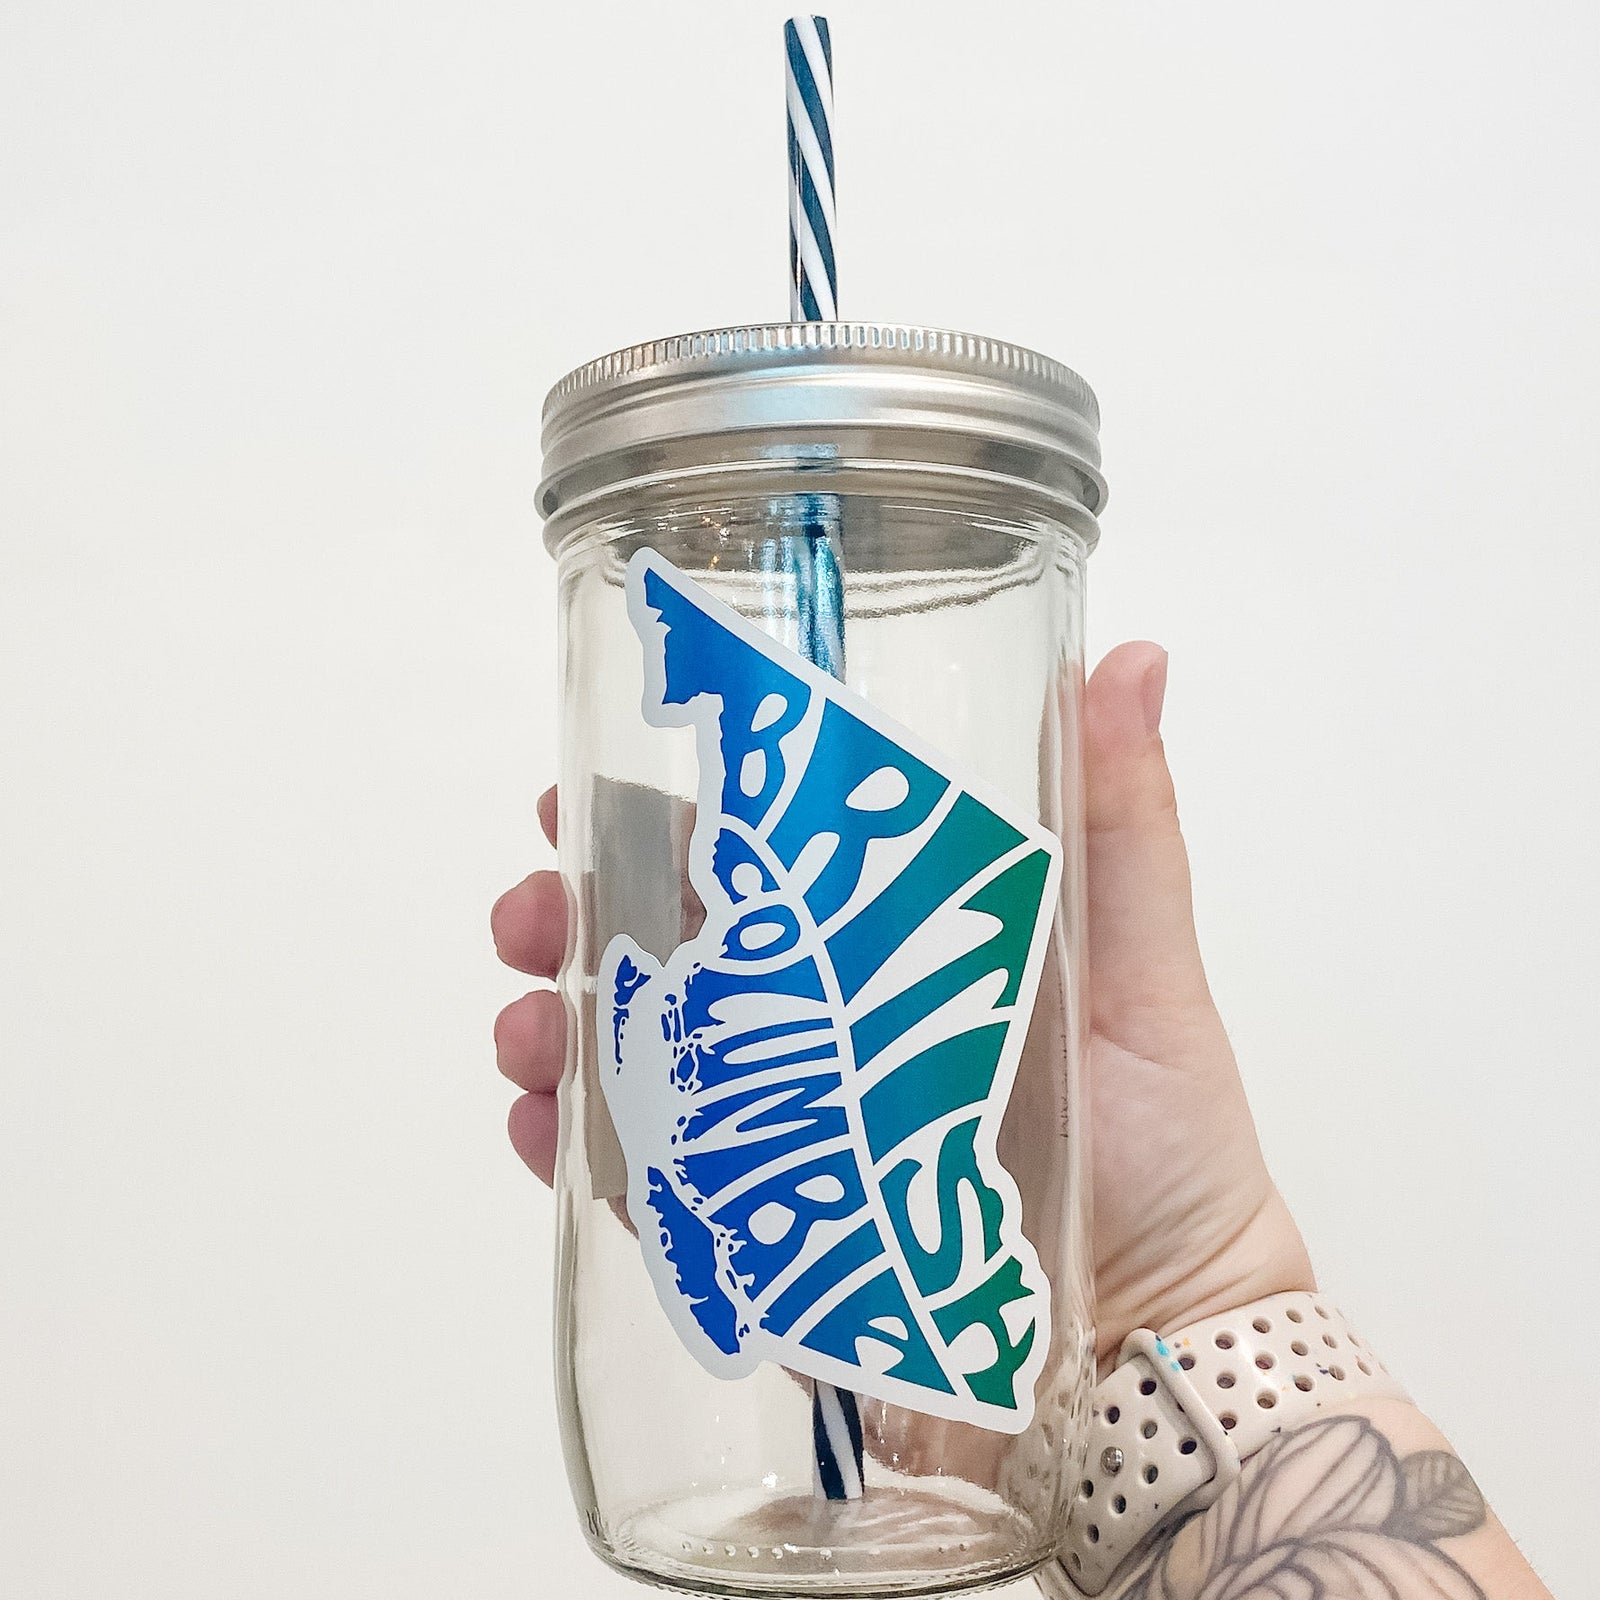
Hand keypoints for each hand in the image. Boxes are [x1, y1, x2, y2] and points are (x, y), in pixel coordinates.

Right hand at [490, 643, 1313, 1359]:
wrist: (1157, 1342)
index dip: (660, 818)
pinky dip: (577, 1154)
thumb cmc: (1163, 1147)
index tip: (587, 786)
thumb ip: (1125, 825)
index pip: (753, 866)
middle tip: (529, 912)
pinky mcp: (763, 1235)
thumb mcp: (1142, 967)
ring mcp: (781, 1132)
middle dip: (575, 918)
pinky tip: (541, 1132)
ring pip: (637, 1059)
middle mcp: (821, 1030)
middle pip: (669, 953)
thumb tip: (1134, 657)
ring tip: (526, 1031)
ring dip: (558, 1029)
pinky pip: (647, 1185)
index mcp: (886, 951)